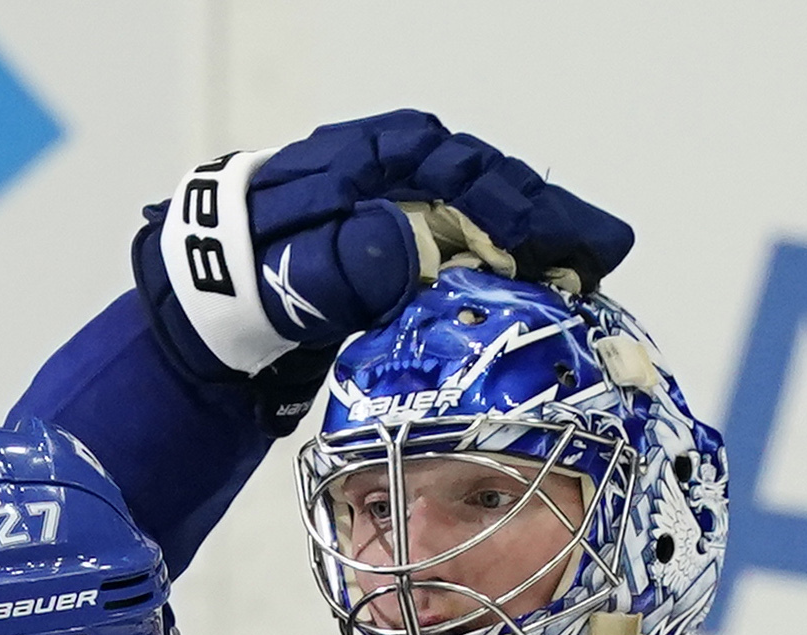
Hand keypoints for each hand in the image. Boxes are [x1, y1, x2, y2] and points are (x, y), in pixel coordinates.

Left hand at [135, 111, 632, 385]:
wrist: (201, 306)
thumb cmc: (237, 281)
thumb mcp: (283, 274)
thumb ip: (340, 264)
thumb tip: (405, 248)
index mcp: (374, 156)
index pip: (464, 173)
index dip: (521, 209)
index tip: (564, 244)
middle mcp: (400, 171)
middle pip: (490, 190)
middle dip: (550, 223)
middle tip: (606, 257)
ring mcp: (405, 208)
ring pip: (487, 220)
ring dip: (540, 247)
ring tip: (592, 276)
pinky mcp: (405, 251)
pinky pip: (470, 252)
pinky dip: (508, 270)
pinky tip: (543, 294)